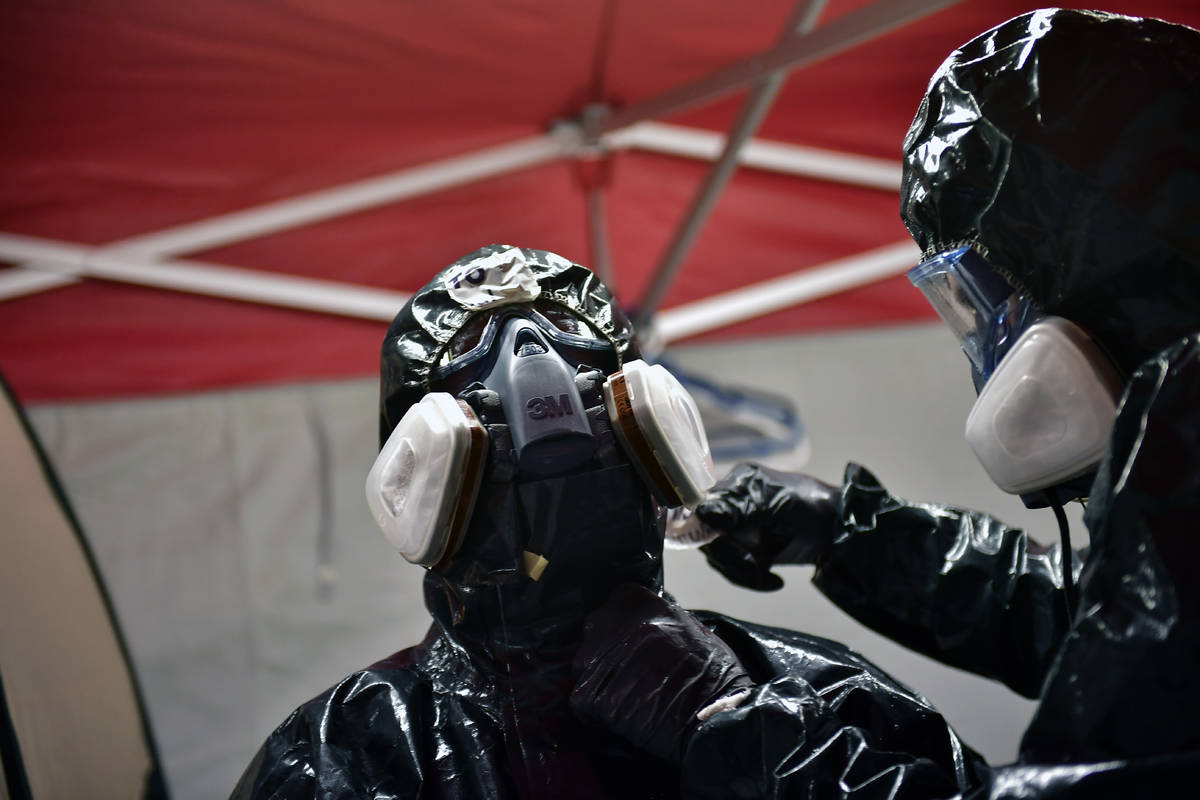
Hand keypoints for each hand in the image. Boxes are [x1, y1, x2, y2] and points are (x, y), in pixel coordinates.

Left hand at [569, 583, 752, 761]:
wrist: (713, 716)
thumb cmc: (714, 675)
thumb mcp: (694, 628)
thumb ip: (663, 618)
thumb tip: (649, 621)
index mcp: (643, 604)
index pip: (619, 598)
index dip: (624, 619)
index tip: (631, 635)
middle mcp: (616, 624)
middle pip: (596, 628)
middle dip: (607, 646)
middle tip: (627, 668)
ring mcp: (600, 658)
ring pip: (585, 663)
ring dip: (599, 677)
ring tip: (624, 695)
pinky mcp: (592, 693)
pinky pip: (581, 698)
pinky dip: (594, 710)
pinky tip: (617, 716)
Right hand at [696, 463, 837, 590]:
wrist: (841, 531)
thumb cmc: (815, 508)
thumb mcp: (780, 505)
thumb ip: (742, 508)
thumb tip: (703, 512)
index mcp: (738, 484)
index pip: (705, 509)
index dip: (711, 533)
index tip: (734, 551)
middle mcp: (732, 503)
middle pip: (707, 536)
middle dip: (732, 557)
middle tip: (758, 567)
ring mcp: (738, 527)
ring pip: (719, 555)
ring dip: (742, 571)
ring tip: (768, 574)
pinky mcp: (746, 548)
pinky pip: (733, 567)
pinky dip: (750, 577)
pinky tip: (772, 580)